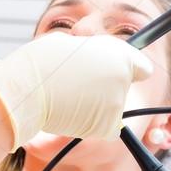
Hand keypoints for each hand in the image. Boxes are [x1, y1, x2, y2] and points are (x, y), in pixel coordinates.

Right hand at [0, 32, 153, 150]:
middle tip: (79, 84)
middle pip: (122, 88)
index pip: (142, 68)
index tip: (117, 74)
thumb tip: (96, 59)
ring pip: (111, 107)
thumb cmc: (42, 62)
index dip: (129, 71)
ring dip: (96, 105)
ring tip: (69, 96)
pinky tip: (71, 112)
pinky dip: (90, 122)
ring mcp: (117, 103)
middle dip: (106, 88)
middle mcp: (123, 79)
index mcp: (120, 55)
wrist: (28, 88)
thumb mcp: (72, 44)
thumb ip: (94, 53)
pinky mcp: (107, 125)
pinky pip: (104, 126)